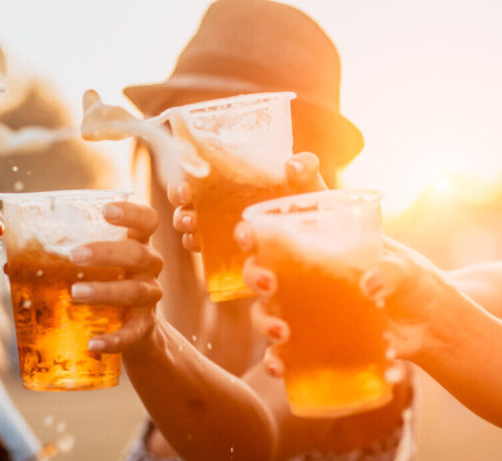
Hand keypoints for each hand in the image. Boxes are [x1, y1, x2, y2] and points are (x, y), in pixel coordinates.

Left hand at [68, 201, 162, 352]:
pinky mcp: (145, 326)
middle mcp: (149, 267)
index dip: (130, 213)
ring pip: (135, 291)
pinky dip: (114, 339)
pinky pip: (133, 332)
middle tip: (74, 256)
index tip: (106, 211)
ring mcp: (149, 296)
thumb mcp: (92, 264)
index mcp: (137, 242)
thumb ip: (59, 252)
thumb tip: (3, 249)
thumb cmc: (105, 282)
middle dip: (106, 253)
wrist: (135, 328)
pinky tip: (93, 344)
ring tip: (74, 293)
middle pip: (138, 254)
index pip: (146, 220)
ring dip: (105, 291)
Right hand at [168, 152, 326, 251]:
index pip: (201, 173)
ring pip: (191, 226)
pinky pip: (204, 251)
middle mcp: (222, 204)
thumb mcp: (310, 186)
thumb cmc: (310, 209)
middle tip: (186, 204)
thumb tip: (292, 164)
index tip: (184, 183)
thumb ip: (306, 169)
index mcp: (236, 181)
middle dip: (179, 201)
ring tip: (194, 229)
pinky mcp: (227, 254)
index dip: (186, 176)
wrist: (322, 245)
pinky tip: (201, 246)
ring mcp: (222, 230)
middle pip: (189, 199)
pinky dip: (196, 246)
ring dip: (185, 225)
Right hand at [240, 224, 454, 374]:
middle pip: (260, 270)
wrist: (431, 329)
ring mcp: (305, 312)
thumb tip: (368, 286)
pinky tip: (279, 367)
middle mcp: (303, 277)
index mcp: (321, 246)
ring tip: (280, 332)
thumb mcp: (407, 268)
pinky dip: (275, 361)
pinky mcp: (312, 344)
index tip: (247, 234)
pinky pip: (282, 353)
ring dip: (263, 320)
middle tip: (267, 283)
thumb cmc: (415, 284)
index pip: (279, 229)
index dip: (254, 230)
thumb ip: (390, 271)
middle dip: (253, 275)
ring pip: (264, 312)